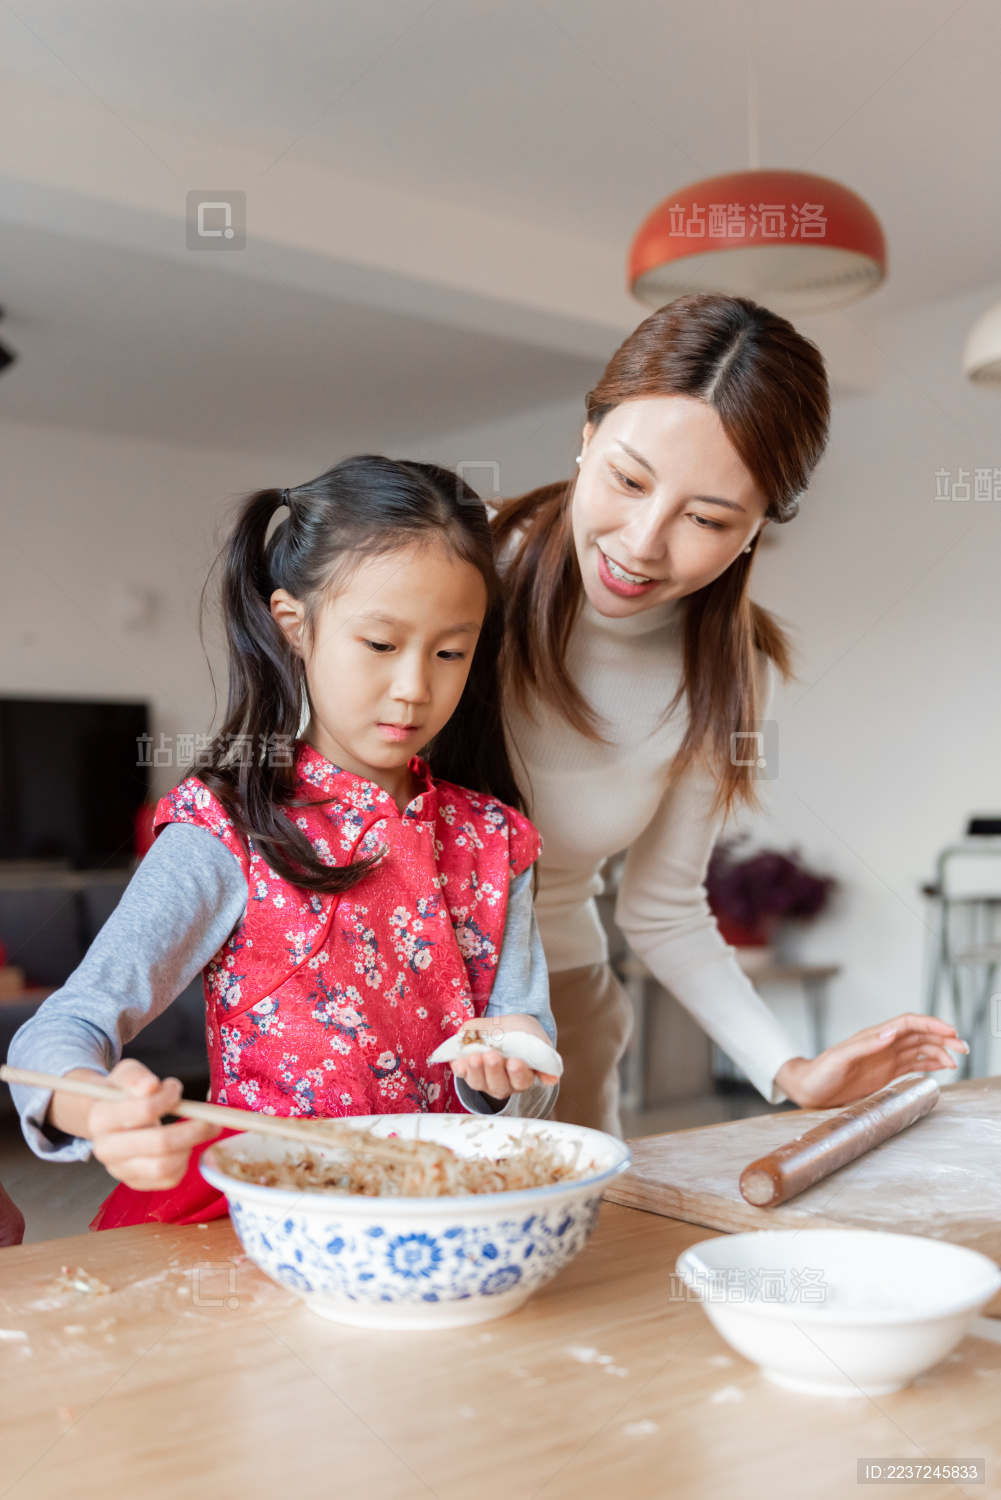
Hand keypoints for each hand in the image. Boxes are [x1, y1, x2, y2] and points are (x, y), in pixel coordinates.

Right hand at [50, 1059, 217, 1190]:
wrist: (108, 1119)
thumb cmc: (123, 1093)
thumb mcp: (126, 1074)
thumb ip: (136, 1076)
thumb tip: (150, 1086)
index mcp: (100, 1118)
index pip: (144, 1109)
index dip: (168, 1098)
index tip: (176, 1089)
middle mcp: (105, 1149)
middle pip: (159, 1143)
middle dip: (193, 1130)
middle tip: (212, 1121)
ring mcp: (119, 1169)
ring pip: (164, 1167)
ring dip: (189, 1147)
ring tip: (197, 1132)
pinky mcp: (134, 1182)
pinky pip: (168, 1180)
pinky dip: (183, 1164)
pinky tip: (184, 1147)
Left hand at [447, 1014, 559, 1100]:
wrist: (504, 1022)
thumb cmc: (523, 1032)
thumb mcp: (538, 1039)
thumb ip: (545, 1057)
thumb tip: (552, 1080)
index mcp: (522, 1077)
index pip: (521, 1080)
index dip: (517, 1073)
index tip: (515, 1062)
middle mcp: (502, 1083)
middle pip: (498, 1085)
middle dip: (494, 1070)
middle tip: (492, 1056)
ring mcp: (483, 1078)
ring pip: (478, 1082)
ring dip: (475, 1071)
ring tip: (474, 1057)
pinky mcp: (466, 1069)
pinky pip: (461, 1073)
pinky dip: (460, 1068)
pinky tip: (459, 1061)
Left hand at [774, 1014, 967, 1109]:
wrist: (810, 1088)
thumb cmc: (821, 1072)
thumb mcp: (840, 1057)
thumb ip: (865, 1045)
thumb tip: (891, 1034)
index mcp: (875, 1037)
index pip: (908, 1024)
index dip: (930, 1024)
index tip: (949, 1031)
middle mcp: (883, 1045)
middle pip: (919, 1035)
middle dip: (942, 1038)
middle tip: (963, 1047)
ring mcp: (886, 1058)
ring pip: (920, 1049)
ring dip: (940, 1052)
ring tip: (956, 1060)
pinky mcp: (886, 1073)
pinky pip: (913, 1064)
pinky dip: (930, 1064)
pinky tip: (943, 1067)